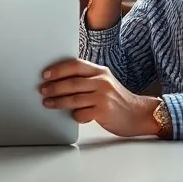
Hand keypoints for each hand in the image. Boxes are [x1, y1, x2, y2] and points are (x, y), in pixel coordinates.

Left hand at [39, 58, 160, 137]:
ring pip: (74, 98)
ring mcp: (103, 97)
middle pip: (72, 82)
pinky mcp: (104, 112)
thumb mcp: (105, 83)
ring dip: (58, 101)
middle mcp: (102, 82)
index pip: (75, 65)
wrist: (139, 114)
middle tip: (43, 90)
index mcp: (100, 71)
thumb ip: (88, 79)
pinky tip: (72, 115)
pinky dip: (75, 115)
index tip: (45, 75)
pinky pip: (81, 113)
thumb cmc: (118, 100)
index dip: (58, 69)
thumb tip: (59, 81)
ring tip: (47, 103)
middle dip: (54, 87)